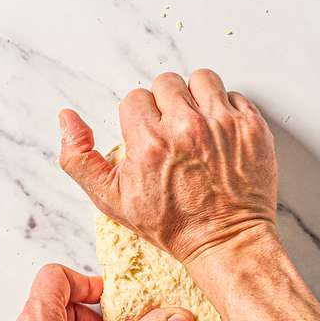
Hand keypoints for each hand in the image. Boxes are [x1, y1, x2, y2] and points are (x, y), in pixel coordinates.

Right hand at [58, 69, 278, 267]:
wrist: (226, 241)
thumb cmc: (172, 224)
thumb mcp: (111, 199)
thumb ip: (79, 157)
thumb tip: (67, 117)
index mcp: (150, 142)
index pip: (136, 97)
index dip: (139, 117)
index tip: (149, 137)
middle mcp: (188, 127)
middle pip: (167, 83)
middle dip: (166, 103)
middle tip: (172, 130)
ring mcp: (224, 124)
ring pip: (202, 79)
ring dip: (197, 97)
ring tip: (197, 123)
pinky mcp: (252, 126)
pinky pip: (234, 95)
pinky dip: (226, 109)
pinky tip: (220, 133)